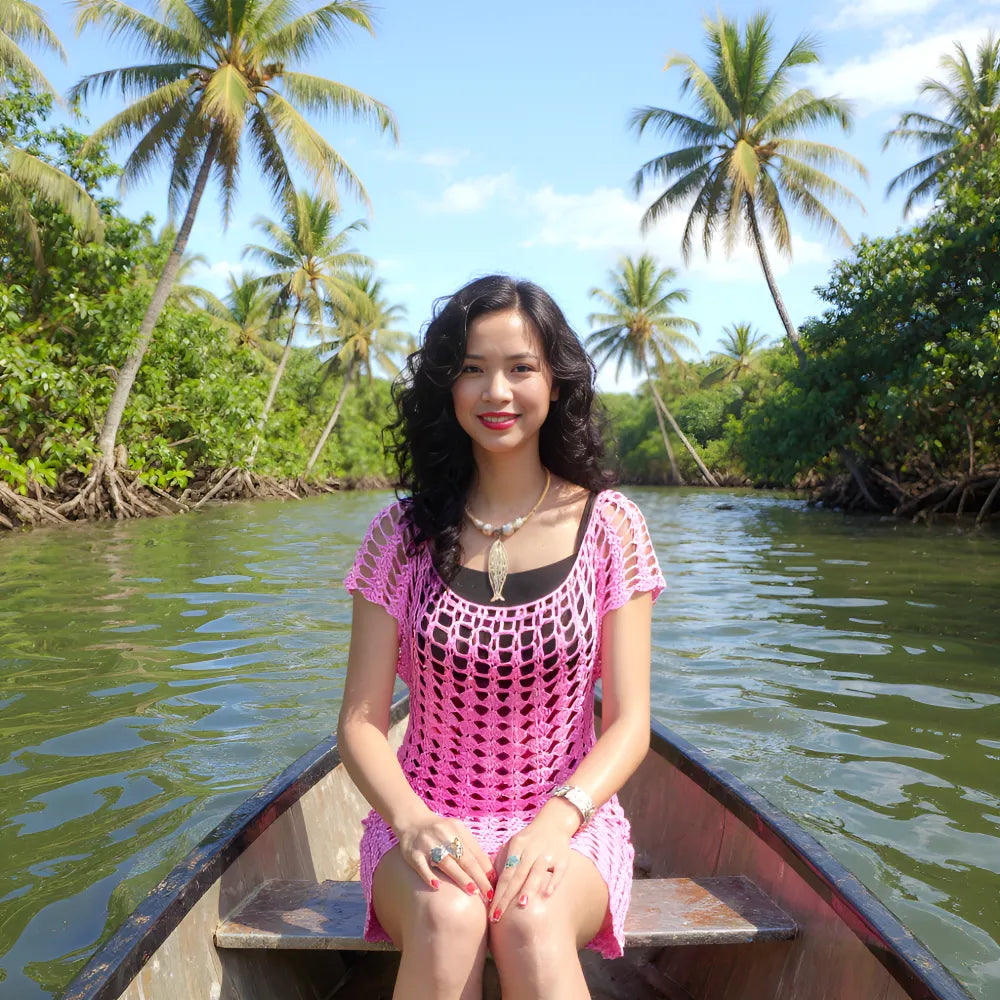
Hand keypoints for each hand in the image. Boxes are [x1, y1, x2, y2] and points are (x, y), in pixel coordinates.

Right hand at [395, 812, 493, 900]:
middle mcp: (444, 835)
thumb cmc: (440, 831)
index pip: (475, 852)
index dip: (486, 870)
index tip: (495, 886)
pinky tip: (438, 887)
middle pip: (465, 858)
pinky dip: (429, 876)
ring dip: (461, 878)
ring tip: (472, 891)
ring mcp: (428, 844)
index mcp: (458, 829)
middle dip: (479, 877)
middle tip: (489, 894)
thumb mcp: (457, 832)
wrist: (412, 820)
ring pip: (446, 862)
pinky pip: (422, 866)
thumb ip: (470, 847)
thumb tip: (490, 871)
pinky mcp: (413, 853)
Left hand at [489, 800, 578, 921]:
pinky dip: (553, 882)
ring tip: (522, 905)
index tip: (491, 913)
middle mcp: (531, 850)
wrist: (554, 822)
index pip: (505, 874)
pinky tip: (547, 894)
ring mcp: (548, 854)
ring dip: (529, 888)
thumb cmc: (529, 840)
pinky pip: (558, 872)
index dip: (497, 893)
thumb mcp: (514, 844)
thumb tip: (488, 882)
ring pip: (537, 872)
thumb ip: (502, 861)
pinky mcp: (563, 859)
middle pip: (518, 875)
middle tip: (498, 917)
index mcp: (517, 846)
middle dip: (507, 897)